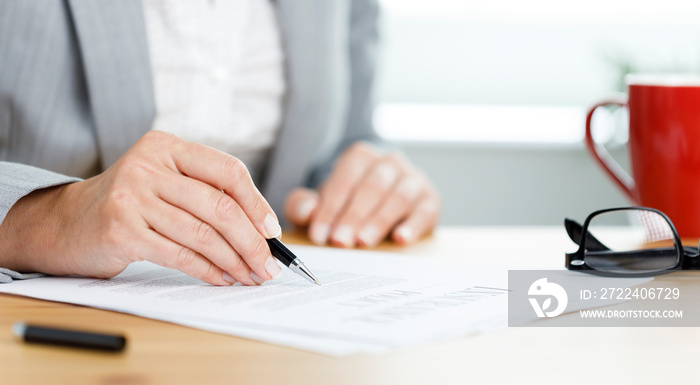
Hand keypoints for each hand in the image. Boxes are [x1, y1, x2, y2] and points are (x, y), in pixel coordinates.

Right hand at [0, 131, 282, 285]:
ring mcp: (131, 197)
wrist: (66, 222)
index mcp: (166, 146)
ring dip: (234, 261)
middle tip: (269, 265)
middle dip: (252, 241)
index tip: (272, 231)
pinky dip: (207, 271)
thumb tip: (262, 229)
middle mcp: (148, 165)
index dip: (256, 202)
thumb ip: (205, 192)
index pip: (227, 169)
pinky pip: (179, 255)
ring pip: (202, 234)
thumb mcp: (165, 182)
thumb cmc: (130, 204)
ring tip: (250, 276)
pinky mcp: (121, 230)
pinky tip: (222, 279)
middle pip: (219, 206)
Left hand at [284, 142, 439, 247]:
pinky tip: (400, 239)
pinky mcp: (430, 200)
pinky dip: (413, 225)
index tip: (320, 235)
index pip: (344, 179)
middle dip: (354, 215)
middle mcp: (390, 162)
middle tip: (340, 241)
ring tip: (363, 242)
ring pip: (399, 196)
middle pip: (372, 186)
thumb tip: (306, 212)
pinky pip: (425, 210)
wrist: (379, 203)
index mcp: (360, 156)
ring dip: (380, 220)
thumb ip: (304, 205)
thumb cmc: (345, 202)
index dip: (330, 208)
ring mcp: (413, 179)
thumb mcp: (320, 202)